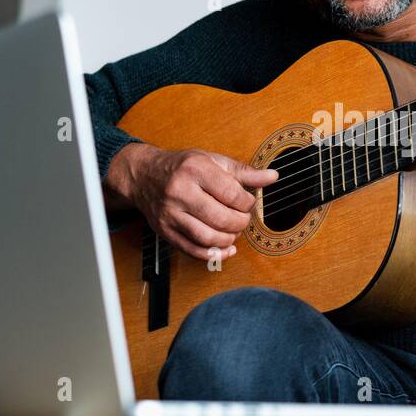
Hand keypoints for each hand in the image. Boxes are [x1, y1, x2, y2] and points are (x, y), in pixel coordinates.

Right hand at [105, 143, 277, 260]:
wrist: (144, 176)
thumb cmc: (182, 167)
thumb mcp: (212, 161)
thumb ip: (243, 172)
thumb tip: (272, 177)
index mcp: (195, 169)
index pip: (231, 194)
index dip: (247, 203)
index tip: (247, 203)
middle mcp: (180, 191)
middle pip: (221, 218)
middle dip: (240, 223)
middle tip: (242, 219)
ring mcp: (170, 214)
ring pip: (208, 238)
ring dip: (228, 240)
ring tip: (233, 232)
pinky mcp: (165, 231)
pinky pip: (193, 250)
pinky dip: (214, 255)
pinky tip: (225, 249)